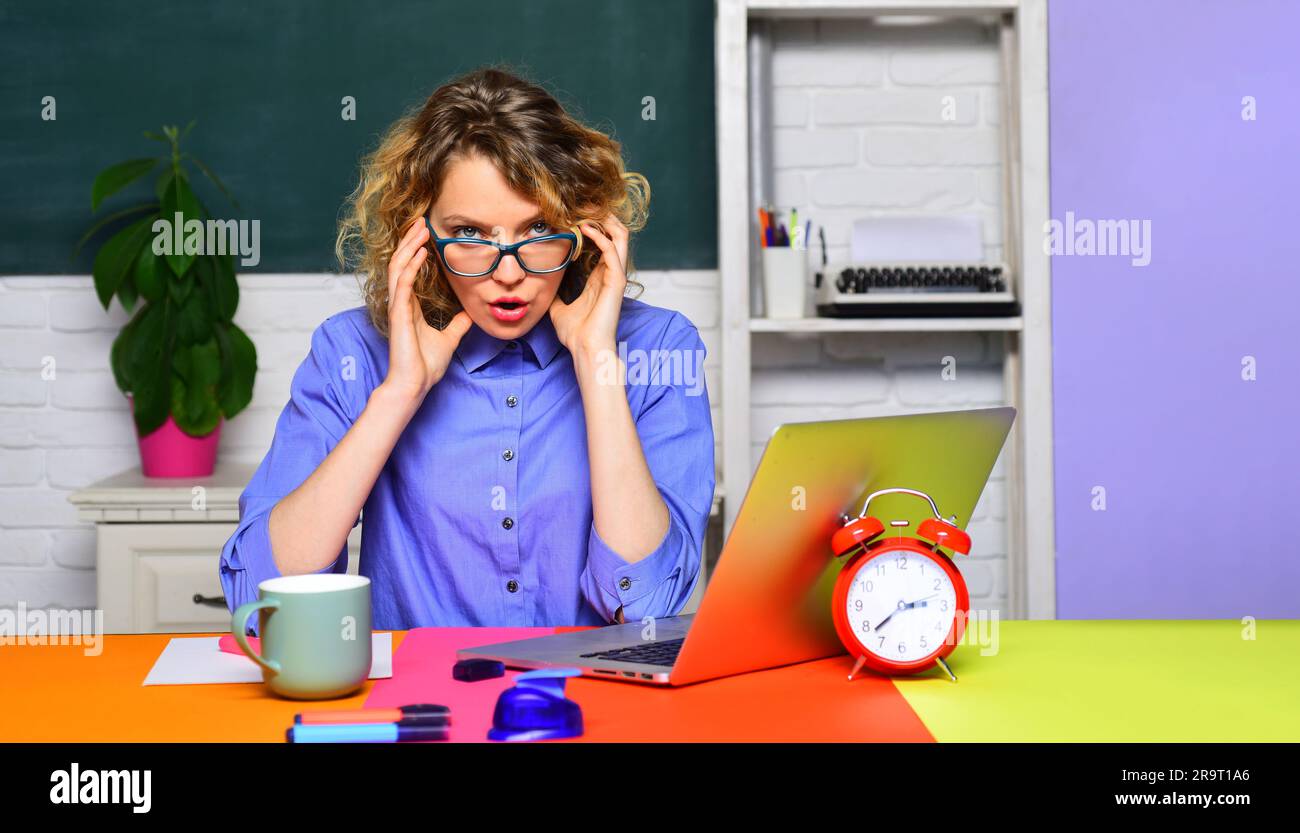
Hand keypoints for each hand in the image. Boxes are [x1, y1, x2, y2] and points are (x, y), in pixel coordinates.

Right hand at [381, 216, 472, 403]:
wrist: (414, 385)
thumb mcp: (449, 338)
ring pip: (398, 267)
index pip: (411, 270)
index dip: (417, 250)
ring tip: (420, 228)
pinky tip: (419, 253)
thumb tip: (470, 314)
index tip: (429, 235)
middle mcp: (402, 302)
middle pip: (402, 262)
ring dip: (409, 246)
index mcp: (411, 306)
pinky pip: (402, 284)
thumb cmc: (426, 366)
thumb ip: (457, 324)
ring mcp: (398, 307)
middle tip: (423, 221)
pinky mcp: (398, 314)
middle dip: (412, 240)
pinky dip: (410, 266)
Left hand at [549, 213, 627, 355]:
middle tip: (585, 203)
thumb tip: (544, 289)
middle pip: (615, 235)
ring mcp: (615, 276)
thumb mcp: (559, 308)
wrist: (585, 349)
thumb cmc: (576, 334)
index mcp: (600, 278)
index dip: (592, 227)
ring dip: (605, 220)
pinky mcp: (616, 281)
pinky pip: (612, 251)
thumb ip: (557, 295)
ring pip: (620, 237)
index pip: (602, 243)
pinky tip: (584, 228)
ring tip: (588, 208)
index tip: (574, 215)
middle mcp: (610, 274)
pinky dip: (600, 236)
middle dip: (602, 217)